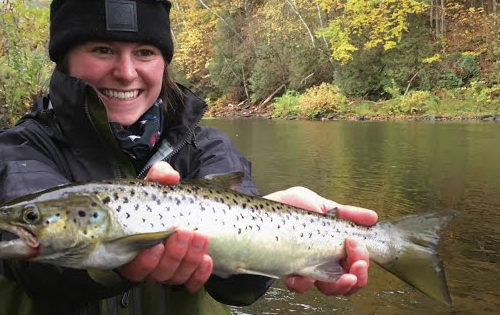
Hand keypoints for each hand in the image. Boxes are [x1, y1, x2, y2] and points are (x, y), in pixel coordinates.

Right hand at [117, 162, 212, 293]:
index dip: (145, 260)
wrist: (179, 206)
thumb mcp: (157, 184)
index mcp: (132, 248)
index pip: (133, 266)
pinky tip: (208, 260)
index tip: (157, 244)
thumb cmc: (161, 198)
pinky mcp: (186, 273)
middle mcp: (149, 264)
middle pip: (159, 272)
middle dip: (175, 255)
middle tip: (184, 233)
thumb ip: (160, 175)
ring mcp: (168, 270)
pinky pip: (192, 282)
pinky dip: (200, 274)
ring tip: (200, 239)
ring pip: (177, 277)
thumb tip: (171, 177)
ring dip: (190, 260)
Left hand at [264, 187, 377, 295]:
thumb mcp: (319, 204)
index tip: (355, 242)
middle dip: (360, 275)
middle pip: (350, 280)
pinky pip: (301, 286)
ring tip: (343, 276)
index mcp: (334, 245)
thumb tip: (372, 217)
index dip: (362, 258)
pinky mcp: (289, 272)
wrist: (259, 210)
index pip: (356, 260)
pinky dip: (304, 282)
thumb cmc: (288, 207)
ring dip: (341, 285)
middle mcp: (324, 260)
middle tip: (357, 263)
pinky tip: (302, 271)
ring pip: (330, 288)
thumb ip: (346, 213)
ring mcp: (307, 268)